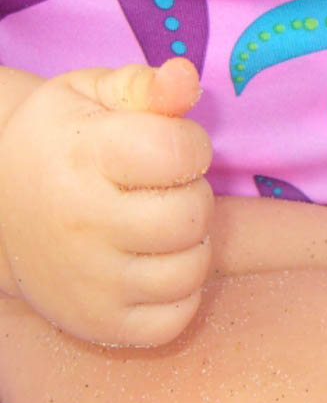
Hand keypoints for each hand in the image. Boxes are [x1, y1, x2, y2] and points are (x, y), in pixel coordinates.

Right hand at [0, 58, 213, 346]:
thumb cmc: (59, 146)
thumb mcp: (90, 98)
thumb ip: (144, 87)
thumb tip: (186, 77)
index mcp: (82, 157)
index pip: (179, 151)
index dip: (189, 146)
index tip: (167, 149)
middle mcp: (83, 223)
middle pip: (192, 215)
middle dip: (190, 196)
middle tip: (160, 192)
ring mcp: (91, 282)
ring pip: (192, 269)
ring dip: (190, 246)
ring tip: (158, 228)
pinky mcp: (102, 325)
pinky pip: (178, 316)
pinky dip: (179, 293)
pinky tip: (153, 267)